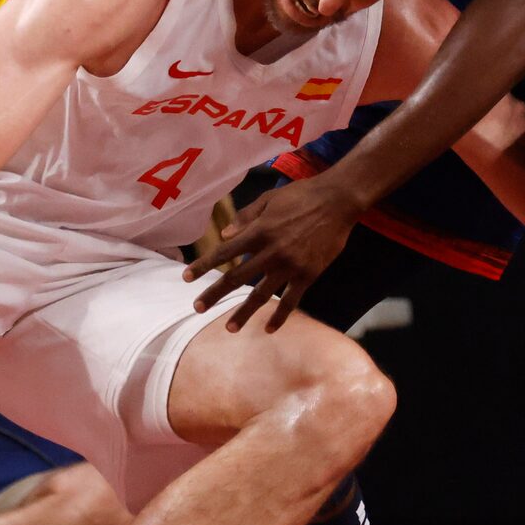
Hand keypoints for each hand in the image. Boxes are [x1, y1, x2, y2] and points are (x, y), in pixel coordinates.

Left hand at [183, 176, 357, 331]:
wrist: (338, 201)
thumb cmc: (301, 195)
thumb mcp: (269, 199)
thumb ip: (245, 217)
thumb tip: (224, 235)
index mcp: (258, 231)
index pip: (223, 253)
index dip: (203, 266)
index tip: (186, 278)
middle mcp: (270, 251)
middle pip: (236, 278)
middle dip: (214, 294)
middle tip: (197, 308)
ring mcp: (290, 266)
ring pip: (261, 295)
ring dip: (244, 312)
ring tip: (230, 328)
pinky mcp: (308, 274)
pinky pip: (291, 300)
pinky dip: (280, 316)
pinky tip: (269, 328)